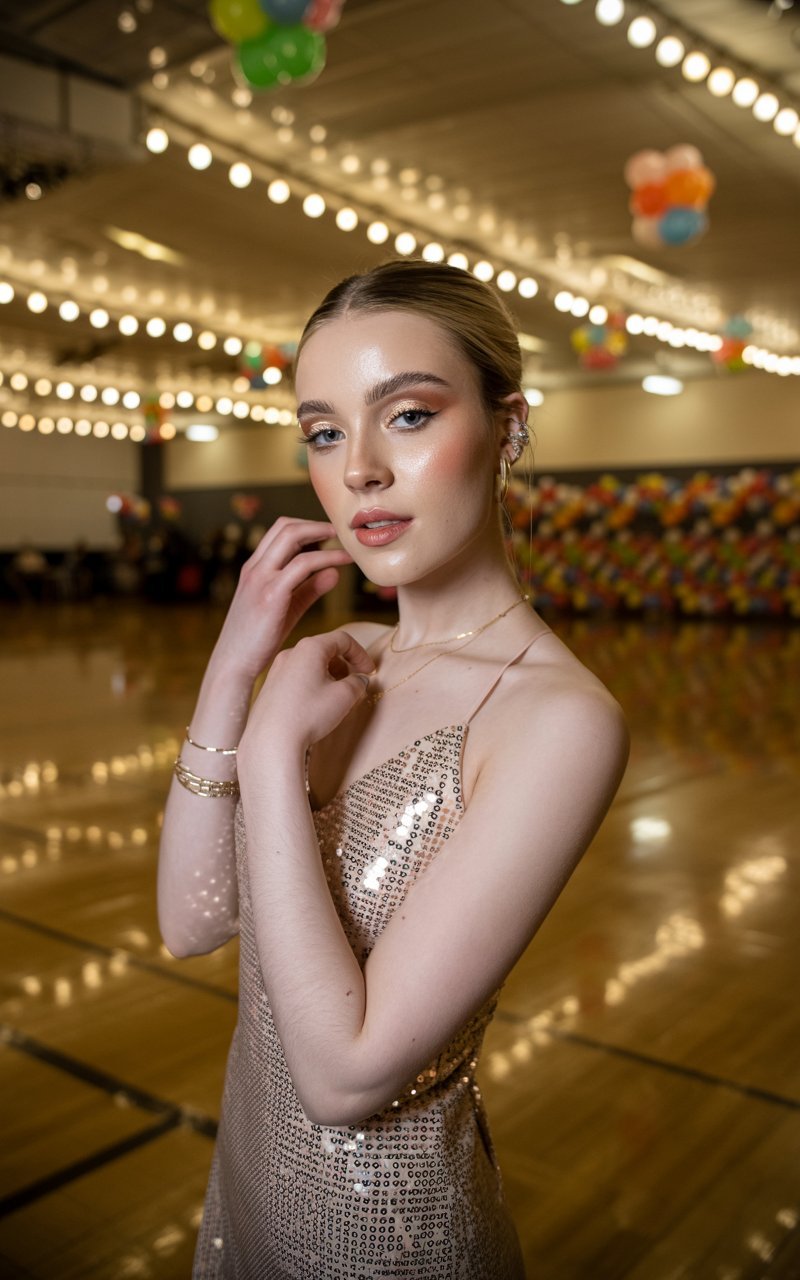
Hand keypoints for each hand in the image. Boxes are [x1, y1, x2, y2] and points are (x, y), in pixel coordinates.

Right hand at [208, 518, 352, 682]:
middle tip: (339, 533)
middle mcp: (255, 567)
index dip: (306, 528)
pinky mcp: (272, 594)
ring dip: (322, 534)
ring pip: (292, 536)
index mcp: (254, 569)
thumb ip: (310, 589)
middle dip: (315, 524)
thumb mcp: (287, 608)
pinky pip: (303, 564)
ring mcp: (261, 578)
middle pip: (285, 526)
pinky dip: (326, 557)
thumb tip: (334, 573)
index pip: (278, 532)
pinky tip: (342, 563)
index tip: (328, 536)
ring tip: (345, 545)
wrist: (234, 663)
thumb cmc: (258, 640)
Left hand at [238, 630, 375, 767]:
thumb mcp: (344, 697)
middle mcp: (290, 653)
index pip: (343, 640)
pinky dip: (313, 684)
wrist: (272, 740)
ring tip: (337, 696)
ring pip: (310, 664)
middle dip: (345, 665)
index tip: (370, 672)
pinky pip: (297, 677)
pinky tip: (317, 705)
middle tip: (355, 683)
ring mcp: (277, 670)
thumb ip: (357, 683)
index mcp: (310, 648)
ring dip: (329, 675)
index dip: (361, 654)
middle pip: (325, 649)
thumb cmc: (309, 714)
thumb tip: (358, 681)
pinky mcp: (270, 687)